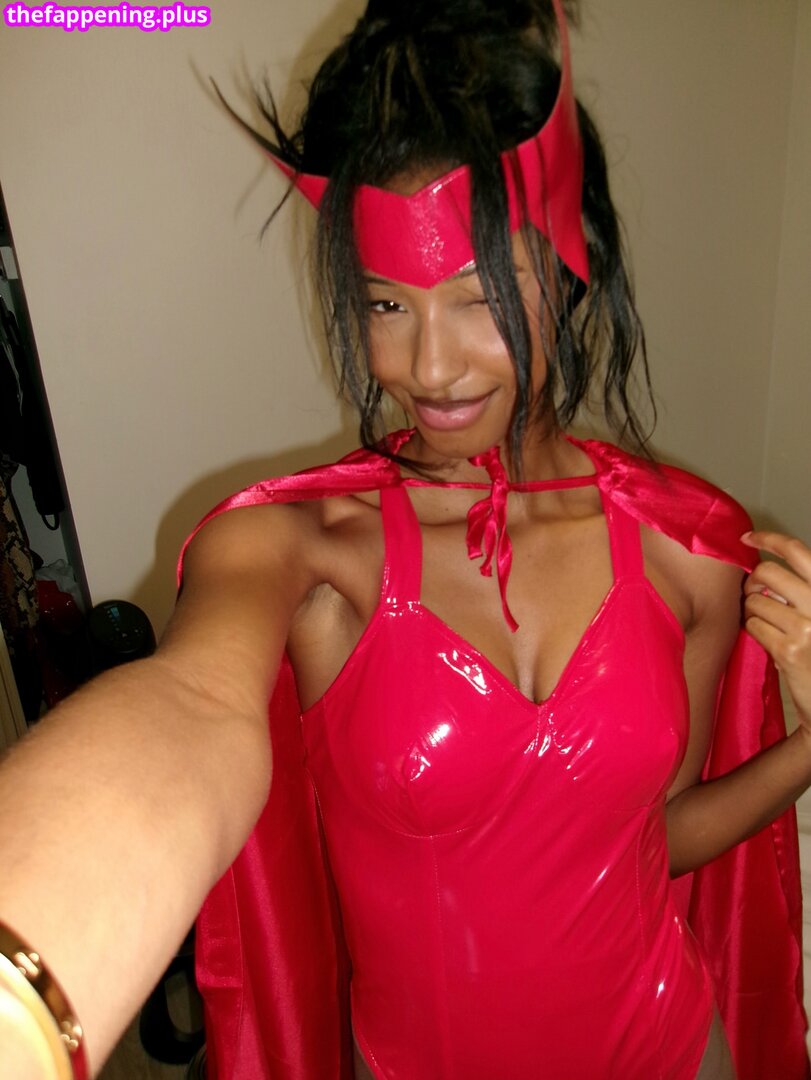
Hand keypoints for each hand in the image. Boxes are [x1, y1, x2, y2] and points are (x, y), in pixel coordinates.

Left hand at [742, 531, 810, 729]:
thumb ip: (802, 591)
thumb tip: (763, 571)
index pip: (798, 552)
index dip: (769, 539)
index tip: (747, 537)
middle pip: (767, 574)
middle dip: (752, 582)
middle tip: (753, 595)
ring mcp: (807, 627)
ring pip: (754, 601)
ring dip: (750, 610)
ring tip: (764, 622)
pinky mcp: (789, 650)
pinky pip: (751, 625)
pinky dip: (751, 629)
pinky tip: (765, 638)